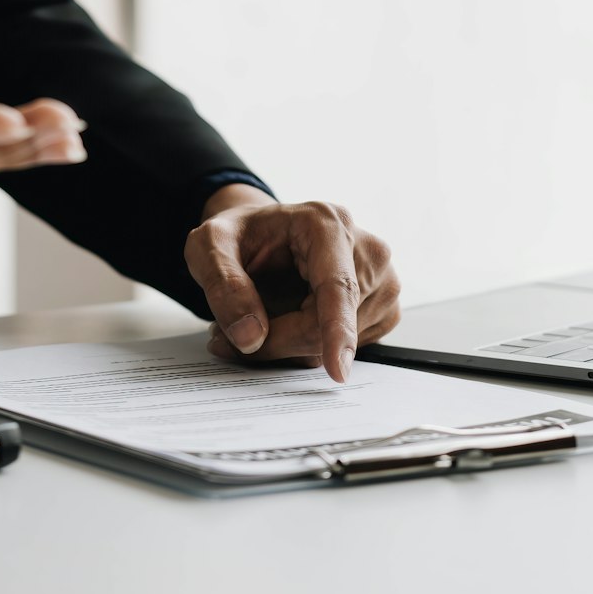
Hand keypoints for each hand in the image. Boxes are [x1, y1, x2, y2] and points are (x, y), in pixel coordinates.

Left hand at [184, 187, 401, 382]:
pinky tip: (293, 319)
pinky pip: (343, 350)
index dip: (336, 330)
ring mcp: (382, 282)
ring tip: (261, 317)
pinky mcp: (383, 310)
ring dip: (289, 346)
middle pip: (325, 325)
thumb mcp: (209, 246)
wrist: (264, 235)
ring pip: (333, 345)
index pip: (337, 286)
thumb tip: (250, 337)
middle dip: (275, 340)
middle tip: (228, 336)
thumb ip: (223, 286)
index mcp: (328, 224)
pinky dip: (310, 348)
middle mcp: (367, 251)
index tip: (338, 370)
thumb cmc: (242, 236)